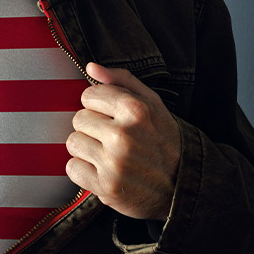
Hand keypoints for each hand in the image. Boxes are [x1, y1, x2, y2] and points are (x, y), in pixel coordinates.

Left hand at [65, 63, 180, 220]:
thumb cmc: (164, 141)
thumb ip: (121, 81)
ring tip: (107, 154)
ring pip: (72, 142)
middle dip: (91, 127)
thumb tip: (91, 67)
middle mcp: (123, 135)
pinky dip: (83, 170)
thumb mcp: (153, 104)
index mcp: (135, 110)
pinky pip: (72, 168)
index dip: (97, 105)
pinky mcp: (105, 186)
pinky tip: (102, 170)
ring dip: (86, 148)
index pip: (88, 95)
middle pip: (78, 119)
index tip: (110, 116)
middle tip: (111, 138)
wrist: (181, 186)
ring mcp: (113, 162)